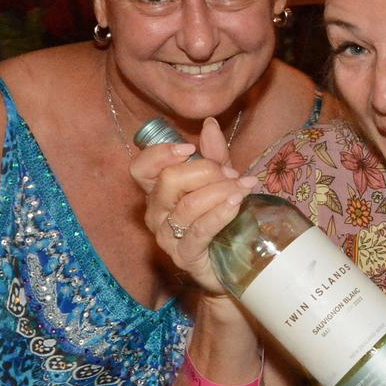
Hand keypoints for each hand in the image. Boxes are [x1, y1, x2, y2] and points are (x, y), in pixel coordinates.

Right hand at [131, 118, 257, 295]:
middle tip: (232, 175)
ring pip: (187, 205)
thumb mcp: (220, 181)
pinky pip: (200, 230)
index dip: (161, 154)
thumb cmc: (222, 217)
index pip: (141, 168)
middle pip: (168, 181)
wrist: (235, 261)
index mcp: (158, 192)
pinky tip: (237, 203)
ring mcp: (168, 237)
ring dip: (220, 191)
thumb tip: (210, 124)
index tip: (190, 149)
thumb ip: (214, 155)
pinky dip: (221, 212)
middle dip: (205, 171)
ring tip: (243, 187)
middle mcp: (156, 214)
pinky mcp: (185, 256)